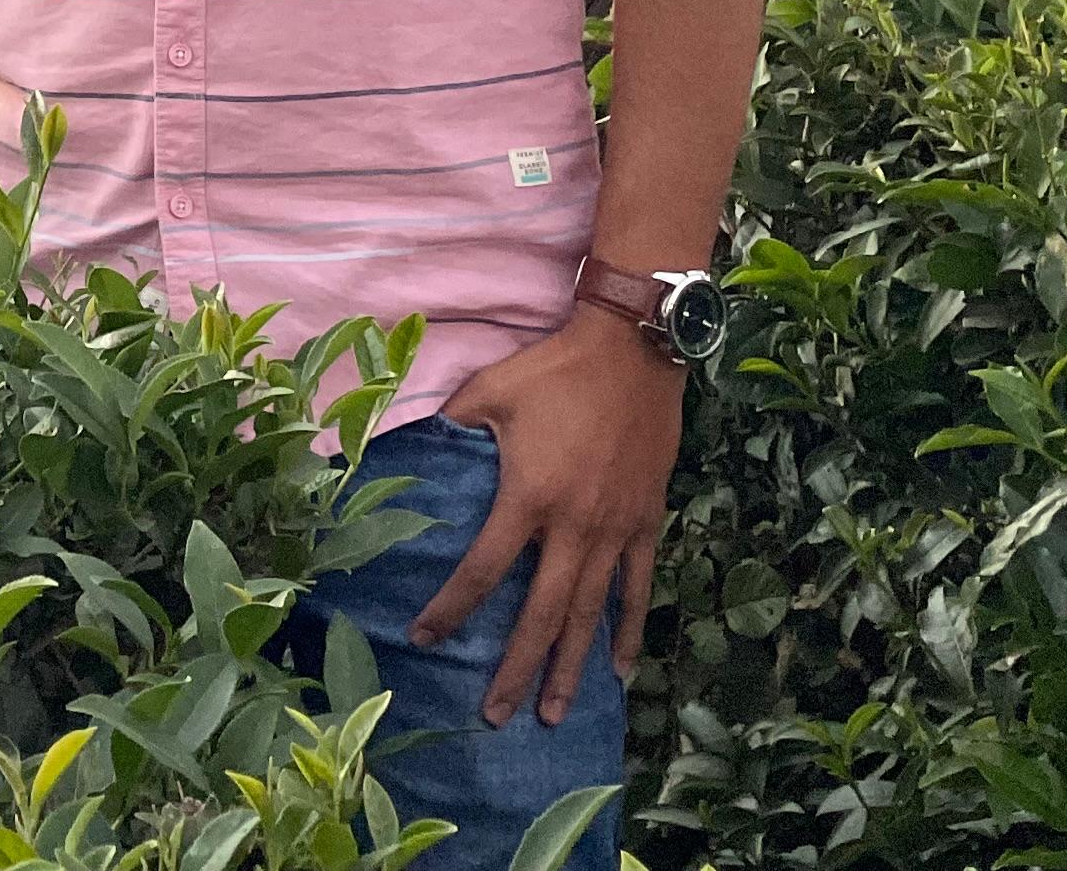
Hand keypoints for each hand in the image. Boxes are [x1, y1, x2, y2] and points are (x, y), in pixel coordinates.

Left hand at [410, 309, 684, 725]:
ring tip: (554, 713)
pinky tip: (620, 670)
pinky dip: (629, 631)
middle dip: (515, 669)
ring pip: (589, 614)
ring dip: (571, 667)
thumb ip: (453, 423)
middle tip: (496, 717)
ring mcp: (614, 529)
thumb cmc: (555, 369)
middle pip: (539, 614)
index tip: (424, 638)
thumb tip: (420, 442)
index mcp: (526, 497)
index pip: (481, 570)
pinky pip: (638, 588)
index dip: (450, 609)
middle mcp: (572, 526)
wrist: (632, 350)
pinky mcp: (646, 522)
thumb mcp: (490, 390)